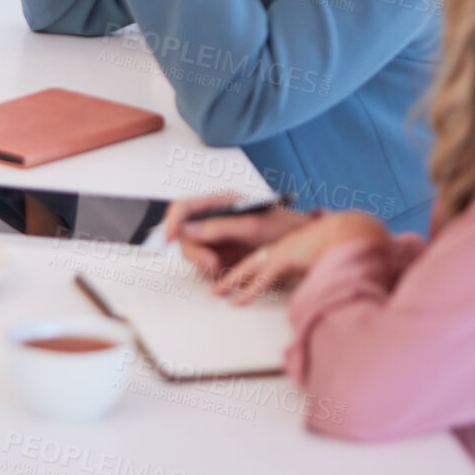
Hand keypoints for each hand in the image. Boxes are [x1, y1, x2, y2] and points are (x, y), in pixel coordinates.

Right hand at [162, 192, 310, 279]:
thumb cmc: (284, 229)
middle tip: (213, 264)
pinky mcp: (222, 255)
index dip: (171, 221)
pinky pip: (204, 264)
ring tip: (223, 268)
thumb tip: (186, 229)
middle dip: (194, 250)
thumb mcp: (252, 226)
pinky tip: (227, 271)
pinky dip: (211, 271)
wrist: (305, 246)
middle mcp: (213, 219)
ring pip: (192, 251)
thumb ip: (219, 227)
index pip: (183, 208)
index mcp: (218, 203)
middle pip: (183, 233)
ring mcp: (216, 238)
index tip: (168, 237)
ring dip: (203, 262)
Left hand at [212, 211, 389, 304]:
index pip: (255, 256)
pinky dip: (249, 290)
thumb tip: (287, 279)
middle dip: (226, 271)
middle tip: (212, 284)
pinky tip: (237, 301)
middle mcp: (276, 246)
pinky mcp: (286, 259)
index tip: (227, 279)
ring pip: (248, 267)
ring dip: (231, 280)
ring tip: (217, 292)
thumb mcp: (310, 259)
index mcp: (281, 246)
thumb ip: (296, 267)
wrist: (349, 235)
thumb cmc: (334, 247)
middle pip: (245, 259)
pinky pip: (263, 278)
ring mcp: (280, 250)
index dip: (240, 268)